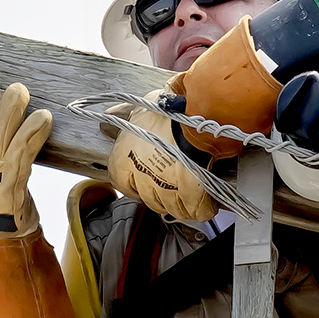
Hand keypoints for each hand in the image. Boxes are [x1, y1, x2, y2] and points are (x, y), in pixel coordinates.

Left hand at [108, 89, 218, 222]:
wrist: (195, 116)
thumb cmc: (168, 110)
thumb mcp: (142, 107)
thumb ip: (125, 113)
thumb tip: (111, 114)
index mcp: (122, 161)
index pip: (123, 184)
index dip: (136, 182)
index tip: (145, 178)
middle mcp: (141, 179)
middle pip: (150, 199)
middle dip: (161, 193)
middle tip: (173, 182)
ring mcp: (165, 190)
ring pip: (172, 208)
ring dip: (181, 203)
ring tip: (191, 192)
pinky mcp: (191, 196)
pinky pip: (197, 211)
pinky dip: (202, 208)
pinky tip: (207, 201)